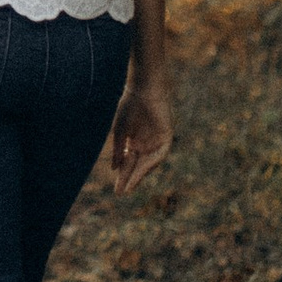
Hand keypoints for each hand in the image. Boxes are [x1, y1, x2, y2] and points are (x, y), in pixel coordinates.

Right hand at [110, 75, 173, 196]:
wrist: (143, 89)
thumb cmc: (129, 106)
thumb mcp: (120, 132)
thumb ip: (118, 150)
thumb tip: (114, 169)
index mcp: (134, 142)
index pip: (128, 163)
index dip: (122, 176)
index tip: (117, 190)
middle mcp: (145, 145)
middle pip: (137, 166)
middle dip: (129, 179)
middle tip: (121, 193)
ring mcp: (156, 142)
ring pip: (148, 163)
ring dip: (139, 175)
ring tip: (130, 186)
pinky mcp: (166, 137)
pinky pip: (161, 154)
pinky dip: (152, 163)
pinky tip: (142, 171)